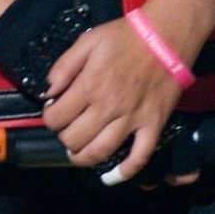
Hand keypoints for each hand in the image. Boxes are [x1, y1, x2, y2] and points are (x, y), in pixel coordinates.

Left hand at [42, 17, 184, 183]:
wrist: (166, 38)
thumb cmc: (123, 37)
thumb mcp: (86, 42)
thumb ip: (63, 67)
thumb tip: (48, 91)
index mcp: (89, 86)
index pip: (57, 117)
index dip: (49, 118)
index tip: (52, 113)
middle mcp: (108, 107)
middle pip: (75, 138)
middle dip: (64, 138)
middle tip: (65, 132)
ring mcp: (133, 119)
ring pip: (102, 151)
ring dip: (84, 158)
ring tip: (77, 155)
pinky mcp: (154, 125)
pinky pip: (141, 155)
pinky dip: (126, 170)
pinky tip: (113, 175)